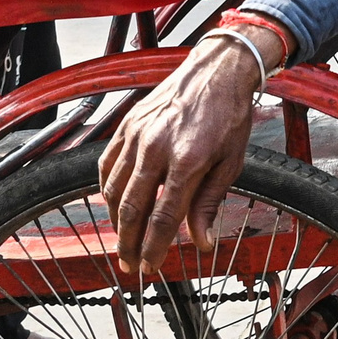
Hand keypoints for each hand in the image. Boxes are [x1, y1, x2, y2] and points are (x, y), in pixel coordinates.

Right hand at [98, 29, 275, 277]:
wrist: (217, 70)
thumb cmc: (229, 116)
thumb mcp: (230, 162)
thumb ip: (209, 203)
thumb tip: (200, 242)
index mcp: (187, 160)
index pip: (162, 217)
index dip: (153, 248)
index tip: (150, 268)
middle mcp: (156, 148)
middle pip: (132, 209)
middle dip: (128, 244)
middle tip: (130, 266)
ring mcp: (137, 135)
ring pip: (114, 190)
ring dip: (116, 222)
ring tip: (124, 241)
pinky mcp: (127, 125)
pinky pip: (107, 165)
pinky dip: (106, 190)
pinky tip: (114, 205)